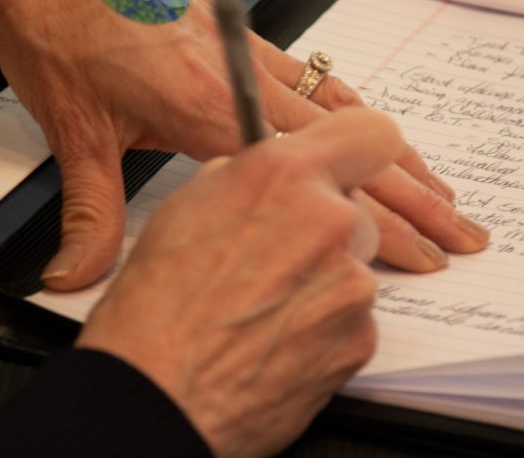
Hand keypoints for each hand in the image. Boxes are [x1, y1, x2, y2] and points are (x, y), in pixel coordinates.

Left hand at [0, 0, 487, 289]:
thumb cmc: (58, 22)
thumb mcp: (71, 129)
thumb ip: (87, 211)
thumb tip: (76, 273)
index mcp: (210, 106)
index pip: (320, 181)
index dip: (378, 223)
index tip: (422, 256)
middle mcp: (242, 76)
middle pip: (353, 147)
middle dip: (415, 195)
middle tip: (463, 232)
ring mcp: (245, 50)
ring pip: (343, 110)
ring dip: (395, 152)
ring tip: (439, 187)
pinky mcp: (236, 35)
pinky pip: (314, 77)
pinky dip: (353, 108)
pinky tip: (369, 120)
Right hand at [77, 108, 399, 456]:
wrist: (157, 391)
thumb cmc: (155, 304)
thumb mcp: (184, 208)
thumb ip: (243, 178)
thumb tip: (261, 176)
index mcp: (282, 175)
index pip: (368, 132)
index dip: (357, 148)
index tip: (348, 162)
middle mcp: (328, 221)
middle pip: (355, 209)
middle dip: (323, 226)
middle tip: (276, 252)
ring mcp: (350, 284)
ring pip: (350, 266)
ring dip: (318, 279)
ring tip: (260, 305)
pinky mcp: (358, 340)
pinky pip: (350, 319)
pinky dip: (320, 327)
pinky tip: (271, 337)